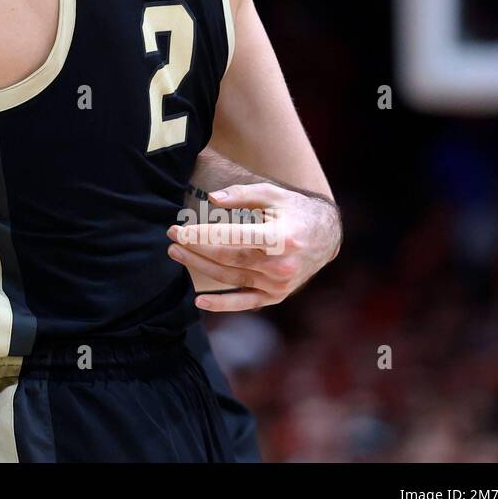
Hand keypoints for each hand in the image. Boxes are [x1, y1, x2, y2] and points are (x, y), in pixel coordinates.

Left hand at [166, 182, 340, 311]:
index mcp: (281, 237)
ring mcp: (279, 284)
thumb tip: (212, 199)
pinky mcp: (276, 295)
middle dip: (195, 248)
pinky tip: (199, 301)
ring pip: (231, 278)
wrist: (326, 237)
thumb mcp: (272, 194)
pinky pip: (245, 302)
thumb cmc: (295, 210)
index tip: (179, 230)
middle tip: (171, 237)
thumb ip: (242, 195)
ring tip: (176, 253)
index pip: (233, 238)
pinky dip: (222, 304)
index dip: (203, 235)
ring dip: (200, 268)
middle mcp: (281, 265)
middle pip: (228, 259)